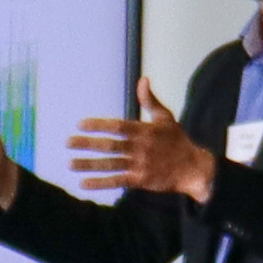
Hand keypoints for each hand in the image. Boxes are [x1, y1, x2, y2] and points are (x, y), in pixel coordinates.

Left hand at [65, 76, 214, 204]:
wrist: (194, 168)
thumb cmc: (178, 141)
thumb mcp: (166, 118)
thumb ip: (150, 100)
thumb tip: (143, 79)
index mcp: (144, 131)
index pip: (117, 127)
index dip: (98, 125)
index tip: (80, 124)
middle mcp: (140, 148)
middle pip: (110, 145)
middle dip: (87, 144)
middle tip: (68, 142)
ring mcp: (140, 165)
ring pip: (110, 164)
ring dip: (89, 164)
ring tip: (70, 163)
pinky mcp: (140, 180)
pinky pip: (117, 181)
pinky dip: (101, 183)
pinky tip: (84, 183)